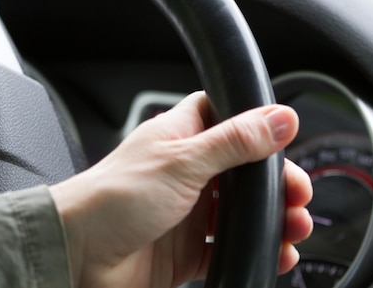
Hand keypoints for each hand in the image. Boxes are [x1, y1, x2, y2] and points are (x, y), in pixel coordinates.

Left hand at [50, 91, 312, 287]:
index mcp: (180, 137)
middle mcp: (186, 172)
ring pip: (240, 211)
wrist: (75, 256)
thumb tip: (280, 119)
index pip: (225, 117)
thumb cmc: (111, 199)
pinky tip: (276, 253)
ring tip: (295, 226)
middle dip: (274, 182)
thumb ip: (234, 141)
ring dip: (271, 218)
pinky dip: (254, 248)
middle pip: (242, 170)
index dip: (255, 124)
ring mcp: (186, 212)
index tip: (284, 139)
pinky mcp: (185, 249)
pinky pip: (228, 245)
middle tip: (298, 193)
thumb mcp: (182, 162)